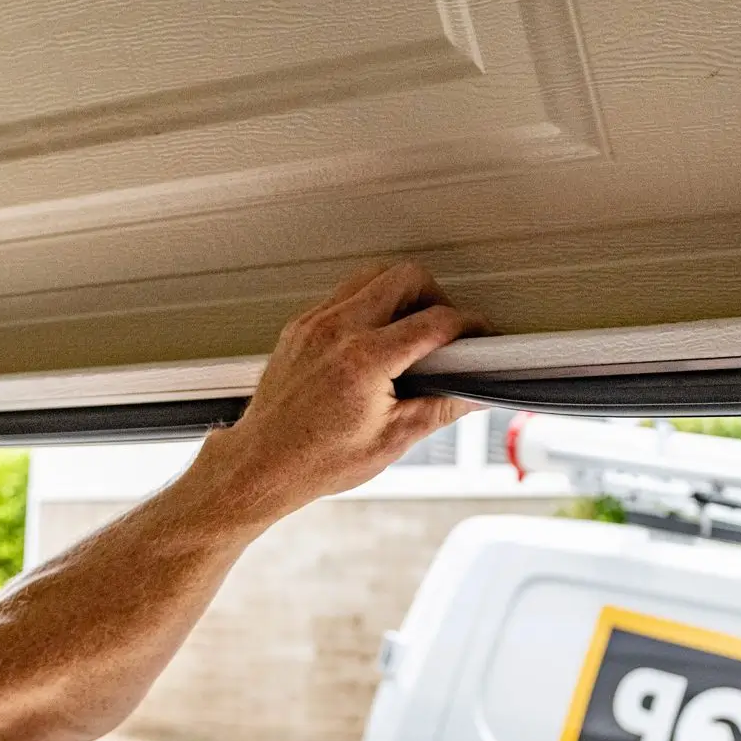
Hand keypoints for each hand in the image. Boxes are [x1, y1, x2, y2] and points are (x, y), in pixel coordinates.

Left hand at [190, 263, 484, 520]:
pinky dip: (368, 305)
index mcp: (365, 360)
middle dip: (435, 297)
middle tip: (444, 330)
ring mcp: (314, 324)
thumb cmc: (314, 461)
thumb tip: (475, 393)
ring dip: (400, 294)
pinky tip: (375, 339)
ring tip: (410, 332)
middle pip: (405, 277)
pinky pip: (344, 294)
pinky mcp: (299, 327)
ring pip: (372, 276)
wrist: (261, 465)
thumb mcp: (392, 440)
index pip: (434, 322)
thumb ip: (441, 409)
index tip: (479, 335)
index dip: (469, 325)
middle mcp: (337, 331)